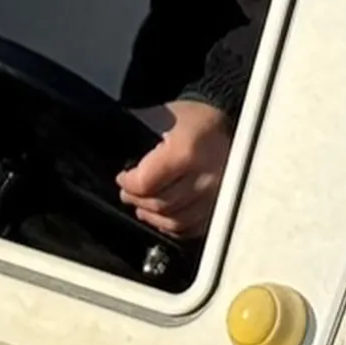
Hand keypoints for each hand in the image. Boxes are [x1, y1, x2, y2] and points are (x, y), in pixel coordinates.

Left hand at [117, 99, 232, 239]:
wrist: (232, 123)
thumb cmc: (192, 119)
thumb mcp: (161, 116)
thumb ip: (137, 135)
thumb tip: (112, 150)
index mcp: (186, 152)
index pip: (145, 183)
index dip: (128, 183)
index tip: (122, 178)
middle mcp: (205, 177)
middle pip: (159, 204)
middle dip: (137, 200)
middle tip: (129, 193)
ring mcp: (217, 195)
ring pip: (174, 221)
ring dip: (152, 217)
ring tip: (143, 206)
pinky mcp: (222, 207)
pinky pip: (192, 228)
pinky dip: (173, 226)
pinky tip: (163, 216)